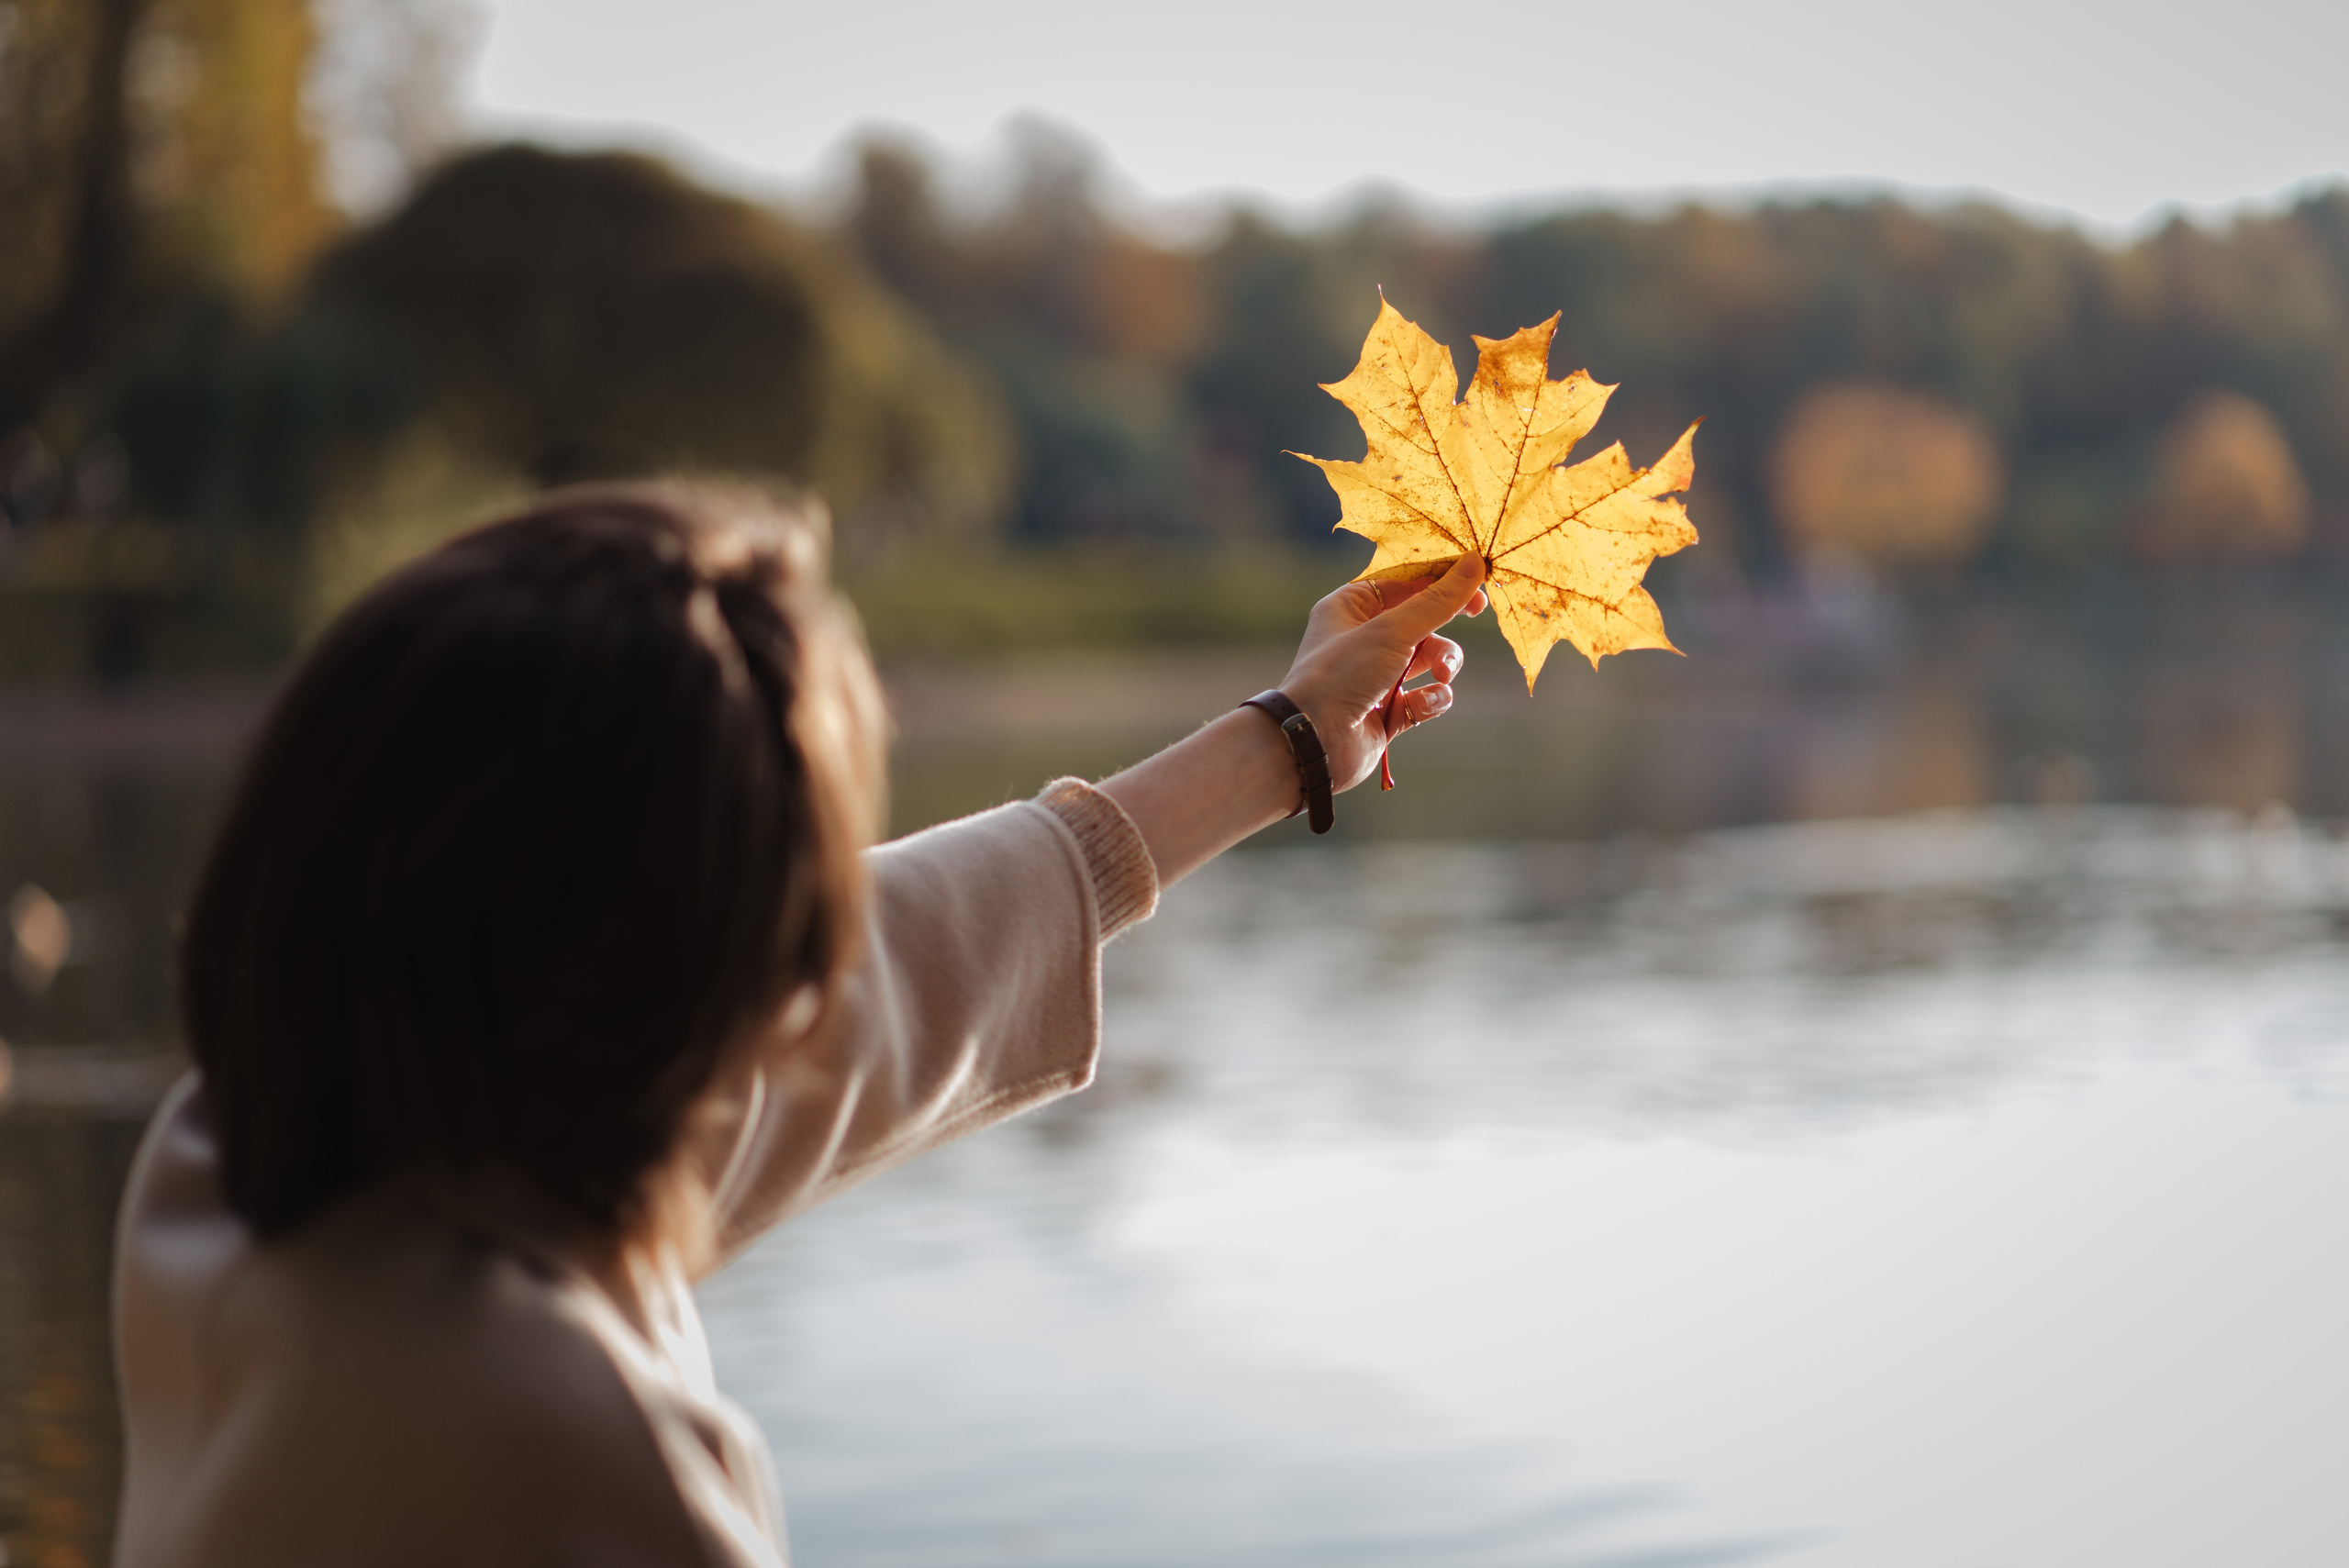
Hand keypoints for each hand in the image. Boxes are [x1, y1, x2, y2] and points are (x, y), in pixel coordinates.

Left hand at [1279, 554, 1487, 792]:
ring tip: (1443, 674)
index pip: (1405, 581)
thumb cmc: (1341, 675)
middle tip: (1477, 612)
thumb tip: (1474, 564)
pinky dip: (1429, 700)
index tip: (1476, 577)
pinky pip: (1423, 697)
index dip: (1441, 579)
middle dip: (1445, 623)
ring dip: (1443, 663)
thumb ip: (1437, 601)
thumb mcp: (1392, 631)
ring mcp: (1375, 677)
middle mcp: (1361, 638)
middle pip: (1421, 620)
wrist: (1314, 742)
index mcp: (1351, 607)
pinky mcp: (1387, 711)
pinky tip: (1421, 705)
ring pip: (1429, 659)